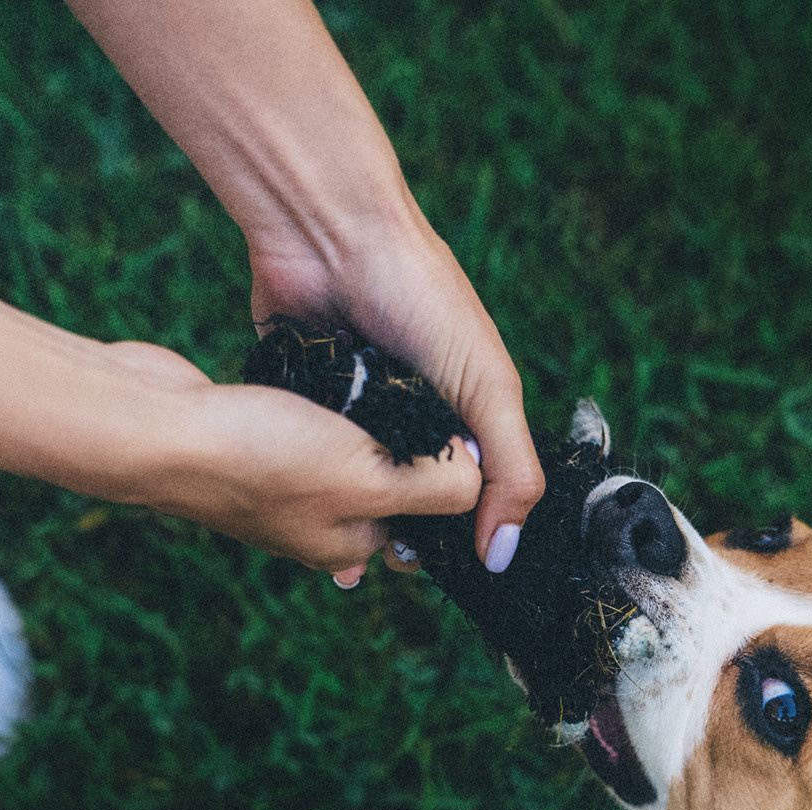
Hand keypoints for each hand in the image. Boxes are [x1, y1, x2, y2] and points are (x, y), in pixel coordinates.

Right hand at [107, 343, 482, 570]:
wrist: (156, 426)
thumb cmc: (262, 454)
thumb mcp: (371, 475)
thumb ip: (433, 486)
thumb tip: (479, 488)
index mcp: (346, 544)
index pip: (419, 528)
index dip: (448, 489)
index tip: (465, 440)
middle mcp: (311, 524)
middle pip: (383, 491)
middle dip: (407, 453)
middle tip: (427, 404)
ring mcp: (274, 486)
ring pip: (342, 456)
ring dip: (365, 425)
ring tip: (386, 382)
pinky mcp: (246, 442)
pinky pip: (302, 426)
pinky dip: (322, 405)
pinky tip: (329, 374)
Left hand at [248, 200, 543, 577]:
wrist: (331, 237)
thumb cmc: (422, 298)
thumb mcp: (485, 386)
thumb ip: (509, 468)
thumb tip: (505, 553)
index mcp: (464, 414)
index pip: (471, 496)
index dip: (461, 536)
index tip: (444, 570)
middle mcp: (413, 415)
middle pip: (410, 497)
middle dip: (401, 531)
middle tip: (386, 564)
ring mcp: (359, 408)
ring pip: (357, 483)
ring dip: (351, 515)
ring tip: (341, 559)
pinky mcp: (309, 395)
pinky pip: (310, 452)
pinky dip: (309, 477)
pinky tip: (302, 512)